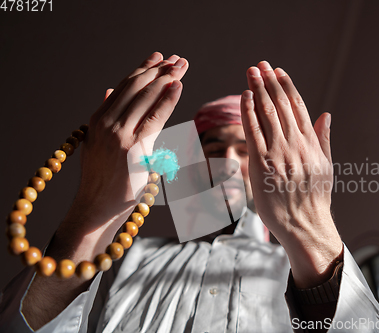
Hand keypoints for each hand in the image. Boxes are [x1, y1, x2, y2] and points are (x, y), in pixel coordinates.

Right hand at [55, 52, 187, 257]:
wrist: (95, 208)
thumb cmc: (102, 180)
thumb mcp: (97, 143)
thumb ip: (106, 116)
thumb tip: (110, 91)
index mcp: (98, 120)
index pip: (125, 86)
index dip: (144, 69)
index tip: (160, 58)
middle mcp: (106, 123)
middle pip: (137, 88)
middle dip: (160, 70)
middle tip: (178, 60)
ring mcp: (118, 135)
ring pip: (145, 98)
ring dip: (166, 79)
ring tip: (181, 66)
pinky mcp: (133, 148)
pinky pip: (154, 118)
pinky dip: (167, 100)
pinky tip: (177, 86)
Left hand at [241, 61, 341, 287]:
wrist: (304, 226)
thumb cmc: (315, 199)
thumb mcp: (326, 167)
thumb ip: (324, 139)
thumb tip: (327, 114)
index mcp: (312, 145)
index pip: (299, 108)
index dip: (287, 87)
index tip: (279, 71)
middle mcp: (296, 145)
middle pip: (281, 106)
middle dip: (269, 82)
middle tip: (260, 65)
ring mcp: (279, 154)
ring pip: (267, 114)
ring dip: (257, 91)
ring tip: (251, 73)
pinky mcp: (262, 165)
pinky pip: (254, 132)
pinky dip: (248, 113)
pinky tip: (244, 97)